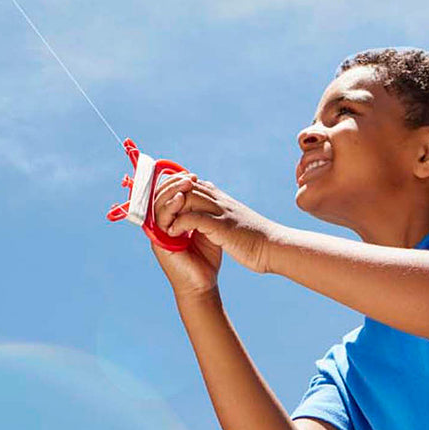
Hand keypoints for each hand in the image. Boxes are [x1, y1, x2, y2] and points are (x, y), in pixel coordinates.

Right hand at [149, 173, 223, 298]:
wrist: (204, 283)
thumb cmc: (206, 256)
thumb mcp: (204, 227)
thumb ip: (199, 210)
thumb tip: (202, 185)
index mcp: (171, 220)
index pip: (166, 195)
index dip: (175, 182)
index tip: (191, 175)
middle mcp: (161, 225)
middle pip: (158, 196)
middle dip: (172, 184)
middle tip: (189, 177)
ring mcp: (158, 233)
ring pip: (156, 205)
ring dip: (170, 192)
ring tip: (185, 184)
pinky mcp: (159, 242)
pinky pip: (159, 220)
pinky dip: (169, 208)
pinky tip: (180, 199)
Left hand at [153, 174, 278, 275]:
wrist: (275, 248)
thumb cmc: (255, 239)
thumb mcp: (234, 221)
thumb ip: (220, 213)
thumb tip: (208, 214)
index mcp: (222, 198)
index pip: (192, 182)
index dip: (174, 186)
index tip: (160, 195)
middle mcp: (220, 200)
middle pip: (186, 185)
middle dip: (167, 194)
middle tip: (153, 207)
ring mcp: (221, 211)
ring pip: (187, 197)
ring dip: (171, 207)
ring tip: (160, 220)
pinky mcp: (221, 226)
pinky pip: (194, 218)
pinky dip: (180, 223)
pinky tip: (172, 232)